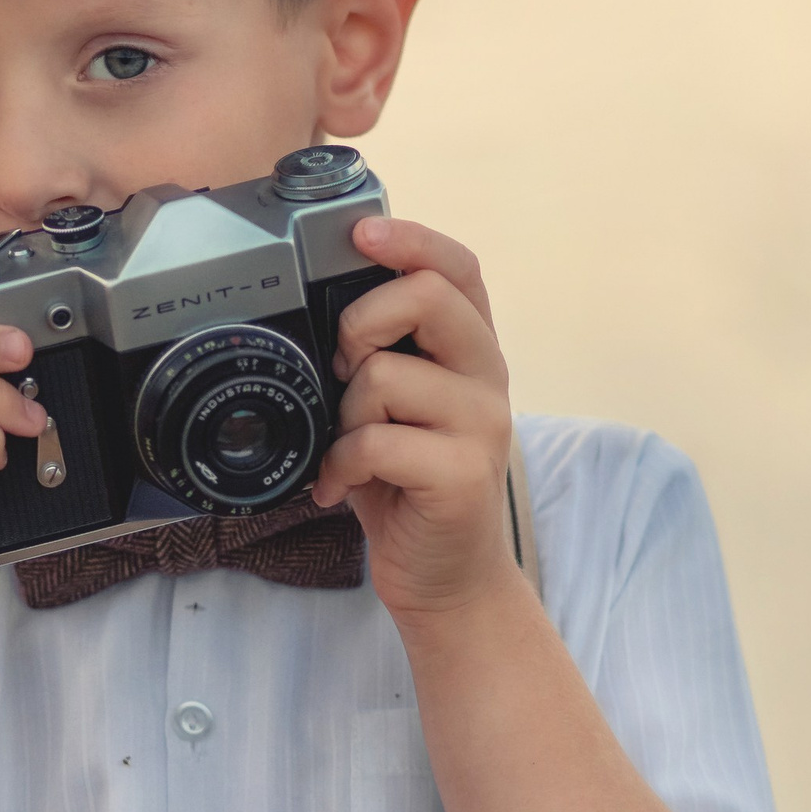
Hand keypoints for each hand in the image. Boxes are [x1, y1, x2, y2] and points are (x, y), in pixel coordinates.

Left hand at [311, 217, 520, 623]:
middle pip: (429, 296)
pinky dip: (341, 464)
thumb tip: (322, 305)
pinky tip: (341, 485)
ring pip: (384, 375)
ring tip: (348, 448)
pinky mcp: (462, 474)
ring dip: (344, 415)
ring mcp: (483, 425)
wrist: (446, 578)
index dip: (411, 239)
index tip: (361, 233)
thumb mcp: (394, 407)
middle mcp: (488, 377)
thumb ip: (380, 353)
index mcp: (471, 350)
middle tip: (343, 367)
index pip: (458, 267)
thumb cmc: (407, 484)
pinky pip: (376, 441)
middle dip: (361, 322)